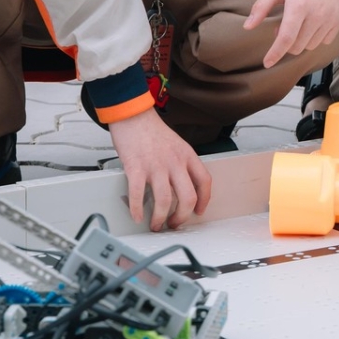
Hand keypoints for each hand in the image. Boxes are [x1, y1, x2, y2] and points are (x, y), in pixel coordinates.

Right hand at [109, 108, 210, 230]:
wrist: (133, 114)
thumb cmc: (151, 130)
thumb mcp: (176, 144)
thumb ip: (181, 163)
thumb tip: (181, 186)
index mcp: (187, 155)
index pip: (205, 181)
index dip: (204, 200)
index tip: (198, 211)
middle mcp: (174, 162)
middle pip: (188, 197)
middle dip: (182, 217)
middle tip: (174, 223)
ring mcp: (155, 166)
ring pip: (164, 201)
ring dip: (160, 218)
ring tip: (156, 224)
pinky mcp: (136, 168)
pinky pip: (138, 195)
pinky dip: (137, 209)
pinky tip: (137, 215)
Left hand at [244, 0, 338, 68]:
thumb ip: (261, 7)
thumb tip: (247, 27)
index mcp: (299, 5)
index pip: (286, 38)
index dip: (275, 53)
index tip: (267, 63)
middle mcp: (317, 14)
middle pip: (297, 46)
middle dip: (285, 42)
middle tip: (282, 24)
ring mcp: (330, 18)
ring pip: (310, 46)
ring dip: (300, 40)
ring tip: (297, 22)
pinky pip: (324, 41)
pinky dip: (314, 38)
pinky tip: (311, 23)